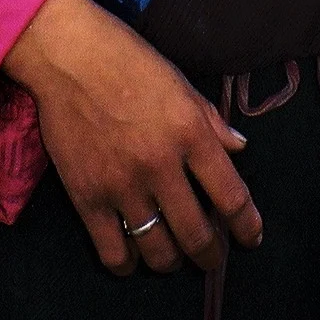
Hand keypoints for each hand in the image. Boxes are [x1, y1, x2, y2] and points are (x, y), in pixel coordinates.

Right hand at [3, 0, 261, 276]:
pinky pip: (114, 253)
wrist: (68, 55)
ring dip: (173, 262)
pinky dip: (129, 264)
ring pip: (158, 251)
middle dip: (211, 255)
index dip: (247, 226)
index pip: (232, 197)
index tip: (251, 237)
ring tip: (175, 255)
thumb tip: (239, 149)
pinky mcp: (87, 198)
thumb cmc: (128, 60)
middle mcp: (160, 165)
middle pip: (198, 235)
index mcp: (190, 132)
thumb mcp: (180, 83)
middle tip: (212, 256)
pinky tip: (134, 256)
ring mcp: (122, 186)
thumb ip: (211, 121)